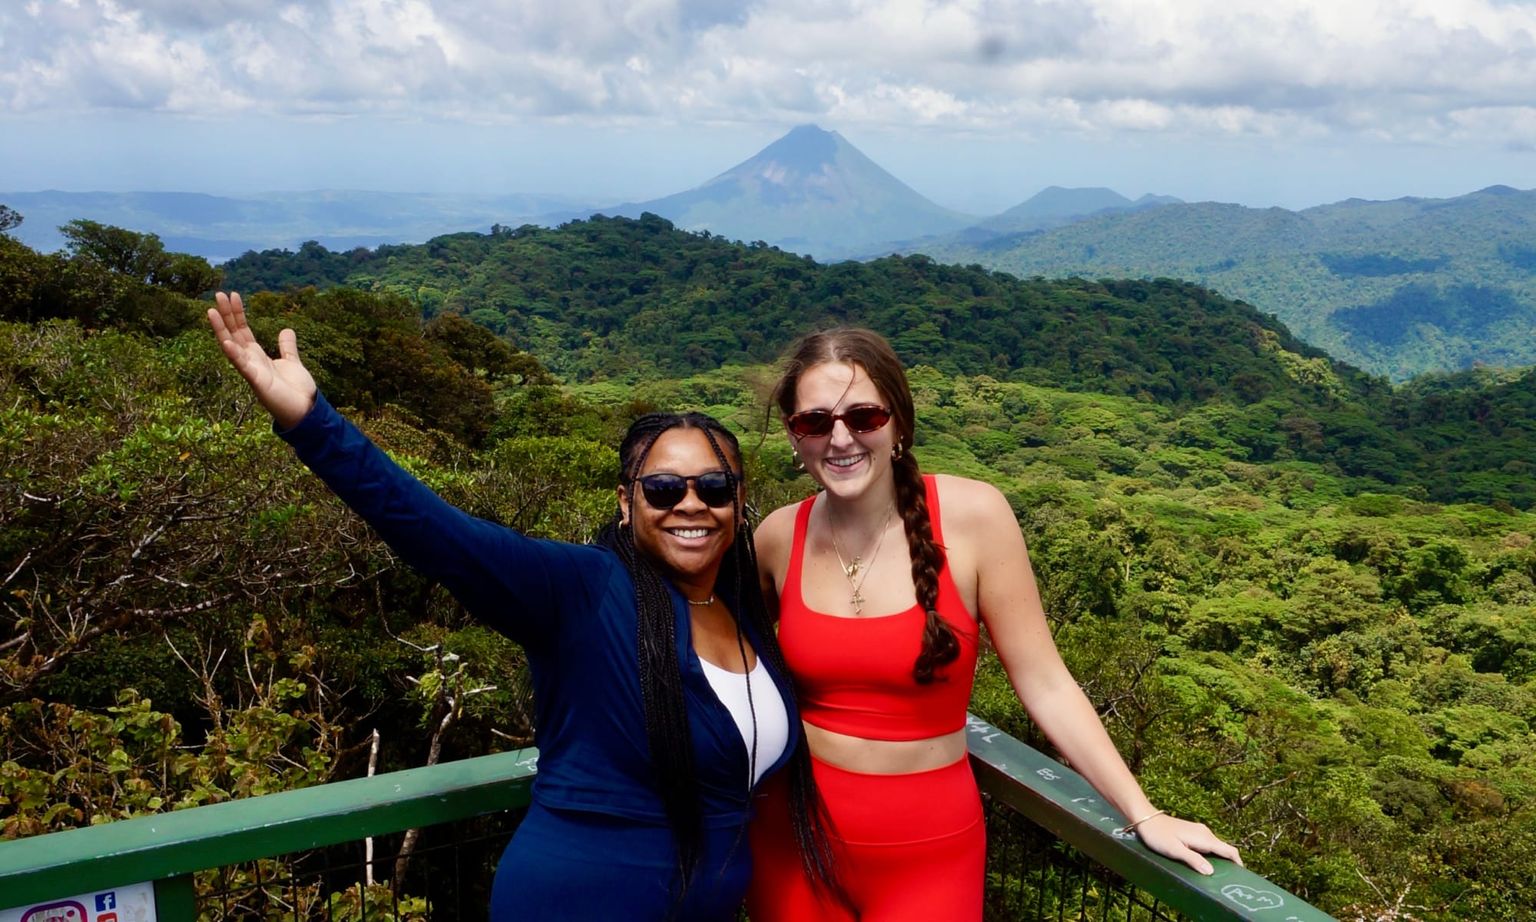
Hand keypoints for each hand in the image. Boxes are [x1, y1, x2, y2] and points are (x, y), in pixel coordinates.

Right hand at [207, 291, 315, 428]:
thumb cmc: (296, 390)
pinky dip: (234, 354)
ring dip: (221, 329)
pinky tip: (226, 341)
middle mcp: (250, 362)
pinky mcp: (257, 382)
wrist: (305, 411)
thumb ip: (287, 347)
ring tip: (211, 311)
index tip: (234, 295)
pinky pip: (242, 366)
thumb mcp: (292, 362)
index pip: (243, 331)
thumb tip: (286, 328)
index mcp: (257, 356)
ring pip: (232, 347)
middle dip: (226, 314)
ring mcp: (251, 371)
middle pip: (234, 334)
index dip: (237, 313)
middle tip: (219, 293)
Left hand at [1134, 814, 1241, 875]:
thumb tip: (1211, 872)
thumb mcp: (1174, 850)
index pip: (1229, 850)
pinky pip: (1208, 845)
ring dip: (1219, 859)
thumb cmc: (1158, 835)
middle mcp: (1205, 833)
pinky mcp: (1193, 832)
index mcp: (1204, 837)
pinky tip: (1203, 863)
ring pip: (1216, 847)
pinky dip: (1210, 854)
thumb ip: (1193, 860)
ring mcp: (1199, 831)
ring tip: (1217, 875)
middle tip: (1227, 880)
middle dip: (1229, 864)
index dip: (1238, 863)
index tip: (1242, 876)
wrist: (1146, 818)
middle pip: (1224, 849)